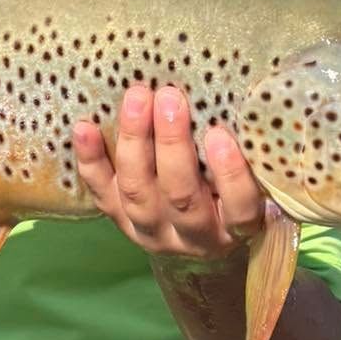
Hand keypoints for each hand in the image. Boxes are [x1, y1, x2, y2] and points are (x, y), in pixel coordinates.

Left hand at [72, 85, 262, 265]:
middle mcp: (193, 235)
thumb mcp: (255, 185)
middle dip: (171, 144)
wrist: (198, 242)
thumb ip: (255, 156)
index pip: (239, 207)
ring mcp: (152, 231)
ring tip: (137, 98)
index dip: (229, 174)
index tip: (219, 135)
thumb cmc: (231, 195)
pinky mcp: (120, 221)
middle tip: (169, 97)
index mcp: (235, 227)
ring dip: (134, 142)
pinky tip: (84, 128)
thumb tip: (257, 101)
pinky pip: (101, 194)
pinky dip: (90, 161)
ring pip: (138, 192)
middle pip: (180, 195)